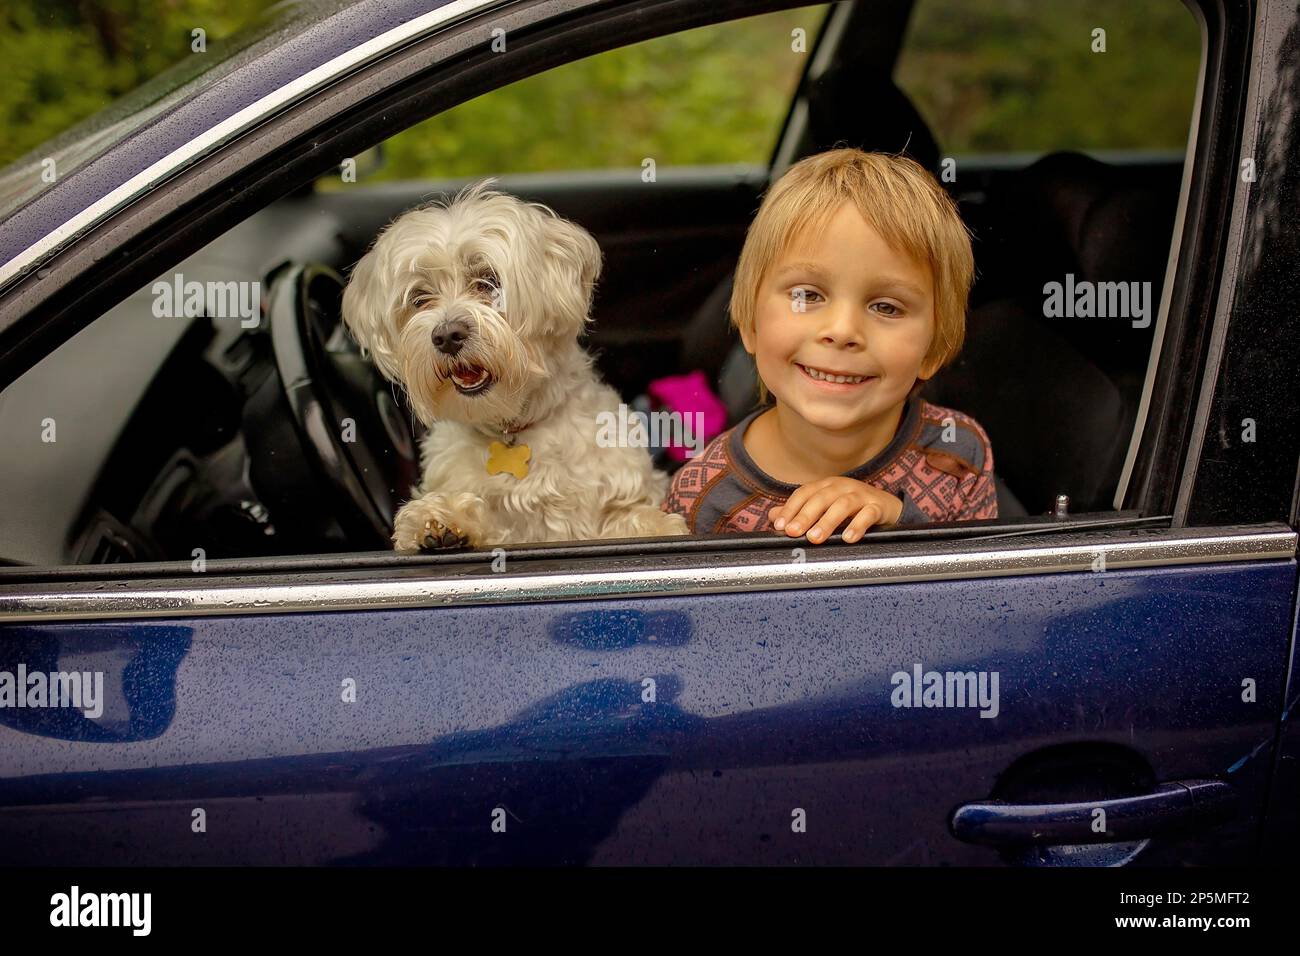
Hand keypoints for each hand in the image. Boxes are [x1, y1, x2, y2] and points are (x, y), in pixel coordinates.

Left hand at [769, 477, 902, 543]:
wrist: (888, 506)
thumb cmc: (852, 509)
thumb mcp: (825, 508)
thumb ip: (800, 512)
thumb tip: (773, 517)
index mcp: (826, 486)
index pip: (804, 493)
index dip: (791, 508)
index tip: (780, 526)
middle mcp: (842, 487)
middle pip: (820, 498)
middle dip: (805, 516)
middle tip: (793, 532)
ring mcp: (861, 495)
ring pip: (843, 505)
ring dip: (827, 521)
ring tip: (815, 538)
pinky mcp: (878, 506)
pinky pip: (868, 514)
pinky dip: (858, 525)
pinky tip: (848, 538)